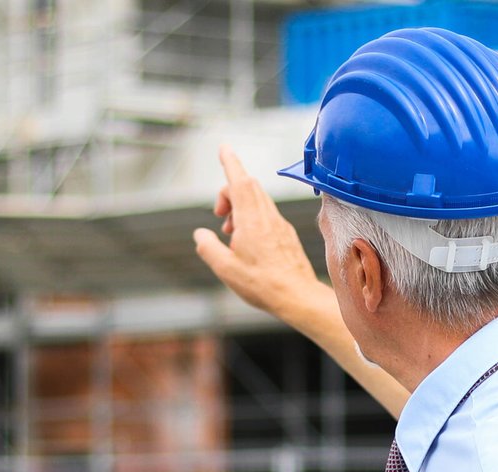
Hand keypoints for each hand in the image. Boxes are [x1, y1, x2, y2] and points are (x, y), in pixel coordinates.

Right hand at [193, 145, 331, 326]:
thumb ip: (208, 247)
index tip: (224, 148)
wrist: (297, 296)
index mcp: (251, 221)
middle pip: (248, 186)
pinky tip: (246, 242)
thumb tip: (200, 234)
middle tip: (218, 214)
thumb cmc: (262, 284)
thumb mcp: (225, 269)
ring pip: (257, 200)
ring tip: (230, 233)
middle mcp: (267, 217)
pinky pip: (266, 214)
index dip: (230, 162)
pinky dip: (251, 217)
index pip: (240, 181)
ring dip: (239, 206)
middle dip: (228, 191)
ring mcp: (279, 224)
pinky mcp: (286, 234)